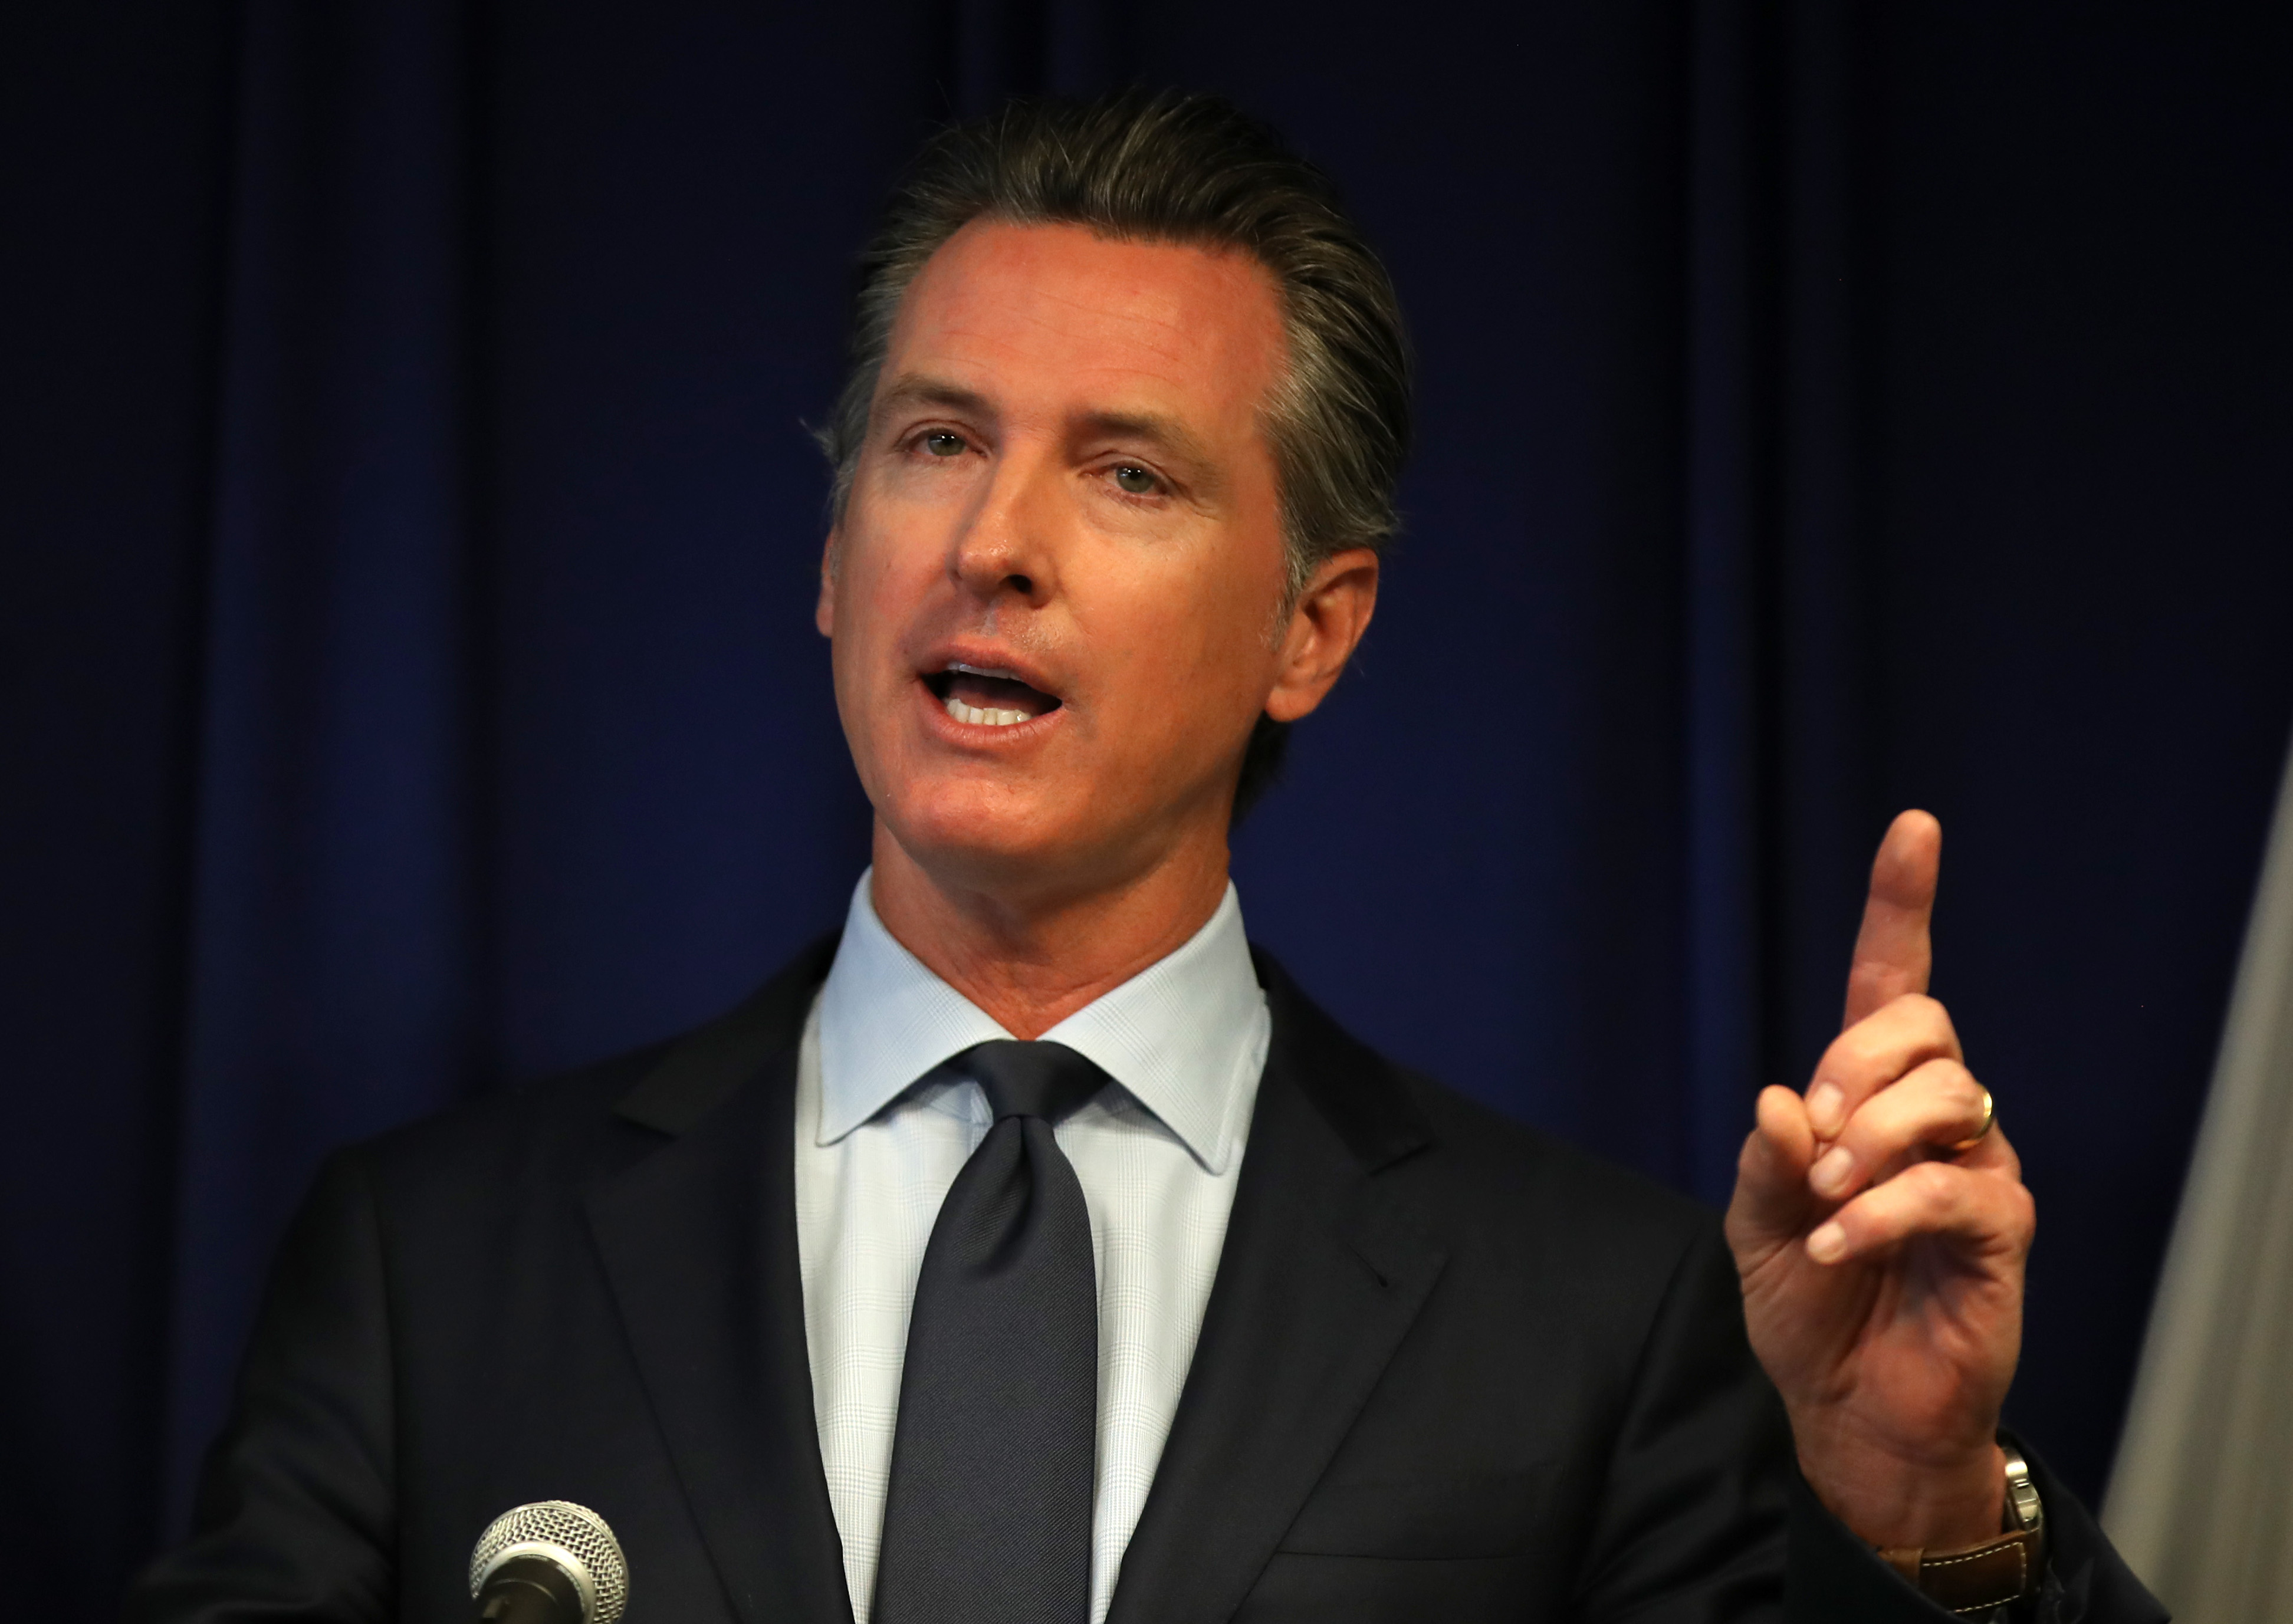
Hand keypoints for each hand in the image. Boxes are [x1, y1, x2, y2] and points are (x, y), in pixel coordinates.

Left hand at [1724, 810, 2035, 1550]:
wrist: (1849, 1408)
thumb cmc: (1810, 1304)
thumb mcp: (1756, 1225)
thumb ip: (1764, 1159)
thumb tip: (1779, 1096)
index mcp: (1873, 1098)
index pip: (1892, 983)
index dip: (1901, 905)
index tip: (1913, 829)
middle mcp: (1939, 1118)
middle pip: (1922, 1024)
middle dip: (1859, 1059)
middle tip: (1814, 1135)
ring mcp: (1979, 1169)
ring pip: (1949, 1095)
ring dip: (1870, 1137)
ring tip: (1824, 1197)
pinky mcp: (2001, 1232)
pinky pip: (1956, 1189)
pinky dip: (1885, 1209)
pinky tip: (1839, 1240)